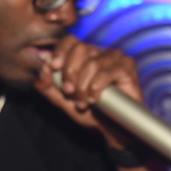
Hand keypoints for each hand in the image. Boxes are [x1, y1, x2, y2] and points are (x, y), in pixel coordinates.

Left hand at [35, 34, 142, 148]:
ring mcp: (115, 58)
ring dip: (84, 86)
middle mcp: (99, 52)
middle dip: (70, 74)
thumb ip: (48, 86)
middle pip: (80, 49)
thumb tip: (42, 69)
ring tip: (84, 102)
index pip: (69, 41)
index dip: (60, 51)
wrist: (112, 129)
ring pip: (92, 63)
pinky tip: (96, 99)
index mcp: (83, 56)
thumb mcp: (62, 101)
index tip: (54, 67)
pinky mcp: (127, 66)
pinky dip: (97, 88)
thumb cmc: (90, 113)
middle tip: (70, 93)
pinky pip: (108, 72)